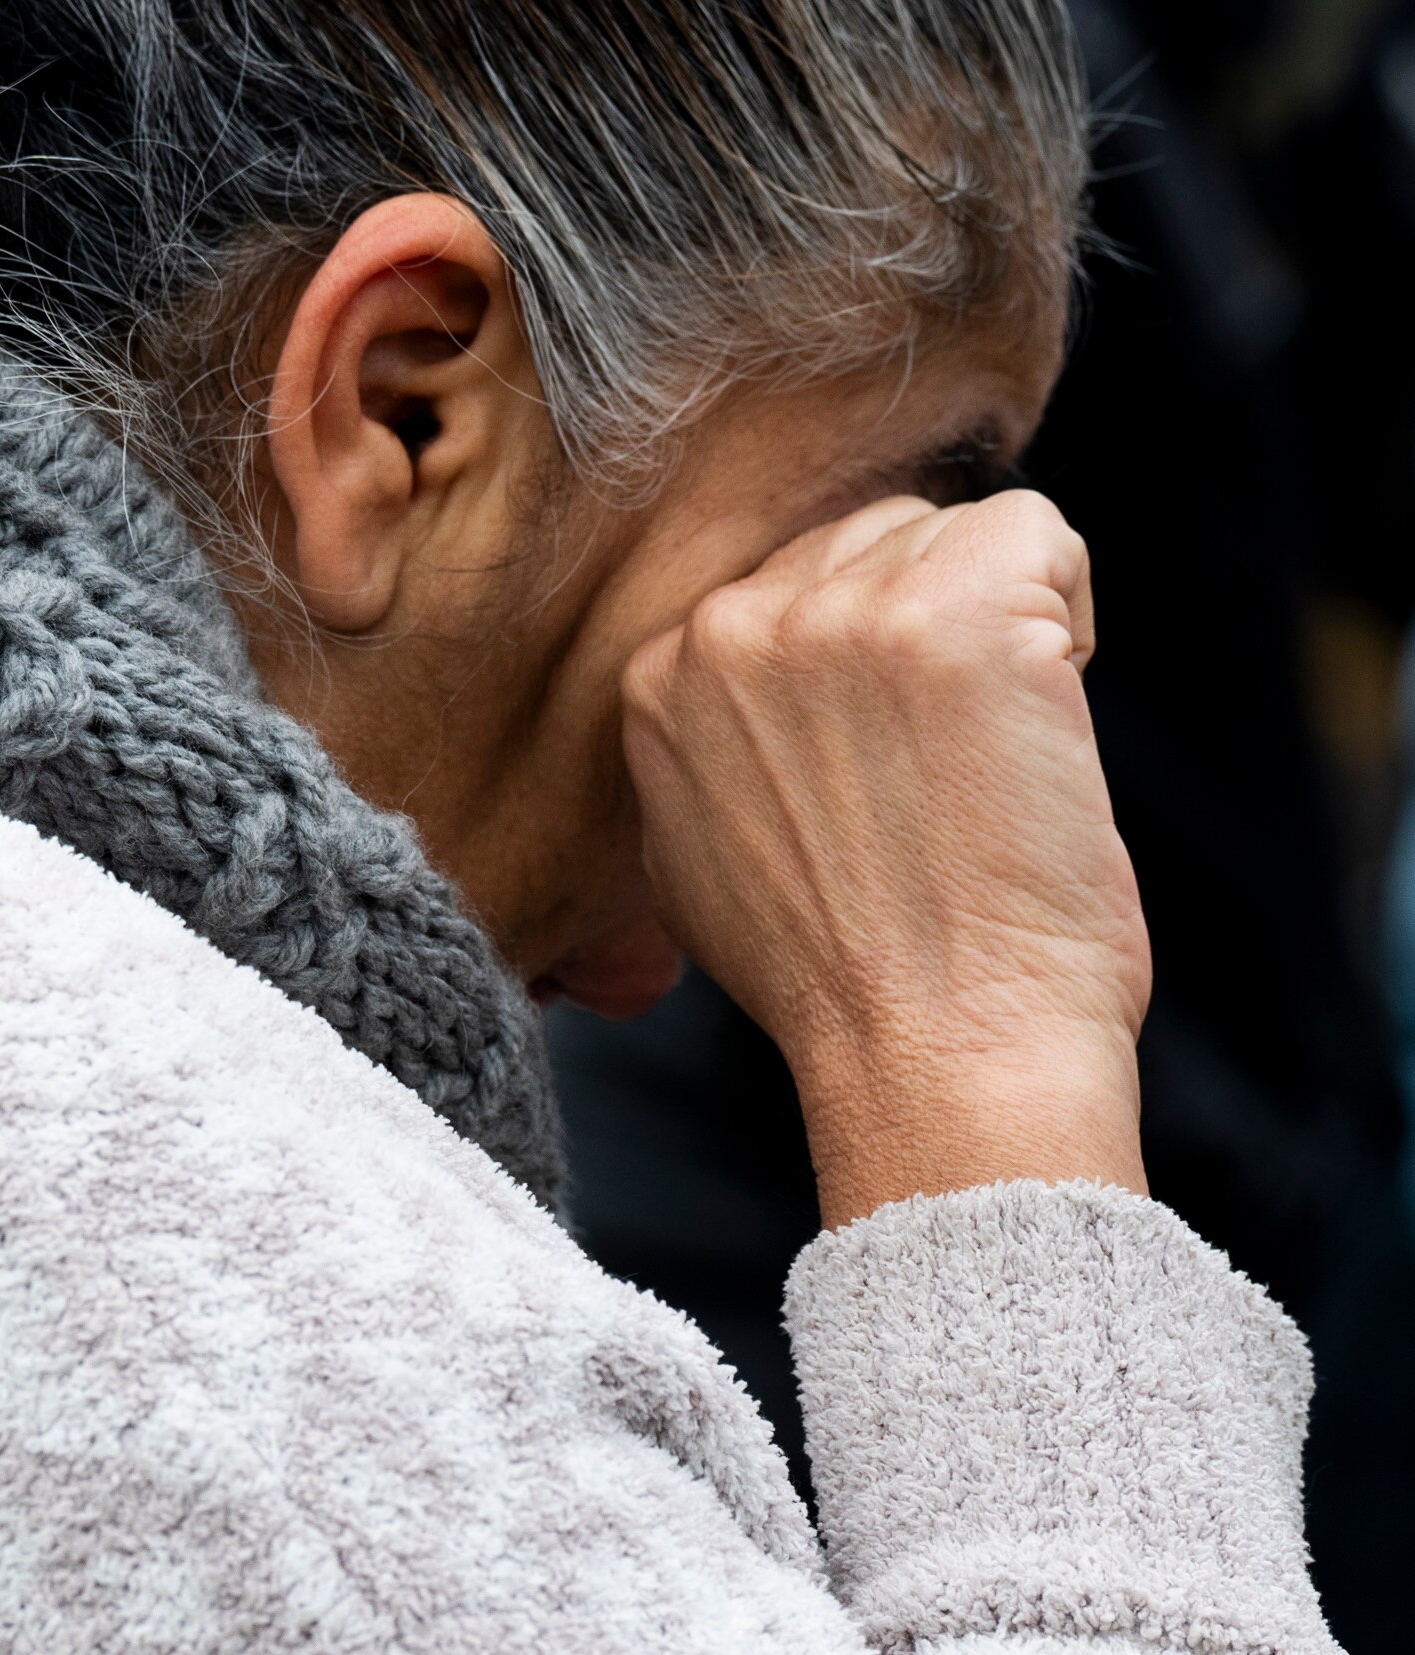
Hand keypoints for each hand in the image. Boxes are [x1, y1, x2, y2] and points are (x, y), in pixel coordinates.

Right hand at [619, 490, 1150, 1228]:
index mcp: (656, 678)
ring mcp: (839, 613)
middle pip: (868, 541)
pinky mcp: (957, 610)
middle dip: (925, 631)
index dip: (860, 666)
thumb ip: (713, 744)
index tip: (882, 770)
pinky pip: (1039, 532)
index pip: (786, 584)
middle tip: (942, 771)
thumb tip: (770, 694)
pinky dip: (1069, 617)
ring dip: (1002, 629)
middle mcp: (728, 627)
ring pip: (955, 534)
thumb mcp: (700, 855)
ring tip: (984, 758)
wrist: (933, 1050)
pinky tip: (1040, 722)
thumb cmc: (844, 983)